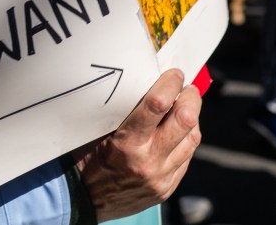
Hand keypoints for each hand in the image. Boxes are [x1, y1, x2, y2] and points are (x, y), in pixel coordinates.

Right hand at [73, 69, 201, 221]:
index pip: (158, 104)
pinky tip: (180, 130)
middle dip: (191, 98)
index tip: (174, 74)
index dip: (170, 83)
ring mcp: (161, 176)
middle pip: (186, 120)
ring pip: (192, 139)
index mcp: (126, 142)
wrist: (83, 200)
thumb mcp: (95, 132)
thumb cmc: (84, 160)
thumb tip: (141, 86)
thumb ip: (120, 113)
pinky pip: (187, 157)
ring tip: (186, 106)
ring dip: (193, 118)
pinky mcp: (167, 187)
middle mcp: (148, 160)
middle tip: (187, 88)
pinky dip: (187, 139)